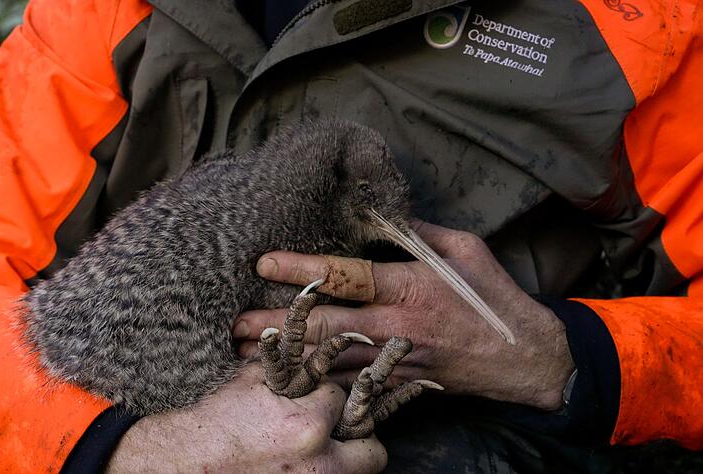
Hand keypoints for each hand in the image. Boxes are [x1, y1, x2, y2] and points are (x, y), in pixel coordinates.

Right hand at [106, 363, 386, 472]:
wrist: (187, 461)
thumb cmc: (217, 418)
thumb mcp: (253, 380)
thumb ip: (288, 360)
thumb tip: (314, 346)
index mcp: (306, 425)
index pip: (341, 400)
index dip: (328, 396)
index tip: (314, 399)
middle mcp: (317, 463)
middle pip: (371, 451)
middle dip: (359, 437)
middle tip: (341, 430)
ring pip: (358, 473)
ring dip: (347, 459)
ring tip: (325, 449)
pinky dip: (326, 471)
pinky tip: (305, 462)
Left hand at [234, 219, 574, 410]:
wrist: (524, 358)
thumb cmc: (494, 297)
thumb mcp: (465, 250)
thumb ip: (419, 233)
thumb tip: (381, 215)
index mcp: (411, 285)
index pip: (346, 275)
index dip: (302, 269)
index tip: (264, 264)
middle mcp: (398, 323)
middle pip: (325, 324)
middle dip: (278, 325)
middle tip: (236, 324)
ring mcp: (396, 357)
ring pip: (331, 358)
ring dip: (288, 356)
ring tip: (246, 356)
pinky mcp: (399, 379)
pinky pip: (352, 381)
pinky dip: (318, 380)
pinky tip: (290, 379)